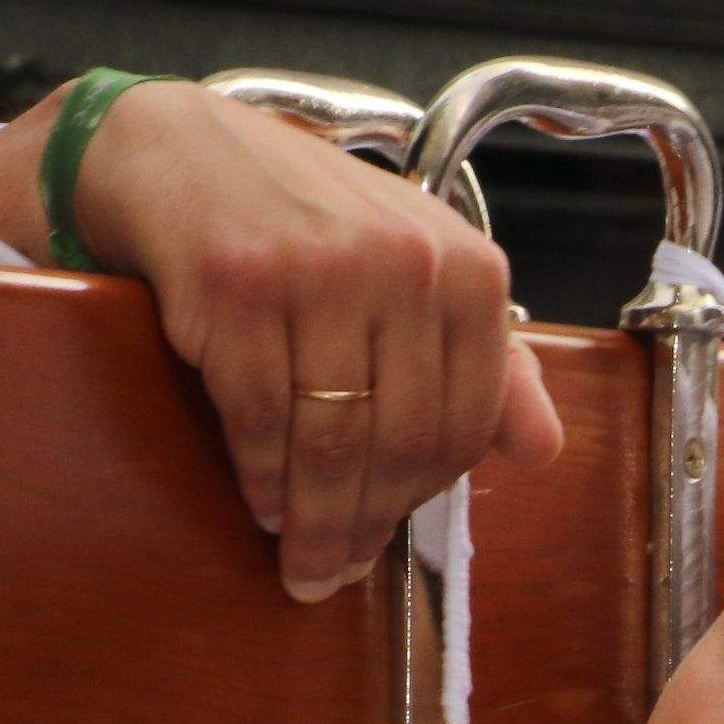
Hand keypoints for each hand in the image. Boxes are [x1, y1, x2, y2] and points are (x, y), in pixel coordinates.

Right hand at [0, 78, 562, 601]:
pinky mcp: (239, 284)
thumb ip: (491, 362)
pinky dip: (263, 476)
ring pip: (332, 438)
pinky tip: (262, 504)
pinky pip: (261, 415)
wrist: (180, 152)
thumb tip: (543, 453)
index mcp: (470, 269)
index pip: (466, 421)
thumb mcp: (419, 276)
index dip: (427, 495)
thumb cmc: (309, 226)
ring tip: (302, 557)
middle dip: (367, 522)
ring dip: (315, 516)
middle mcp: (406, 263)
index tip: (394, 537)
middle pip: (401, 438)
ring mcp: (321, 270)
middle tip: (336, 571)